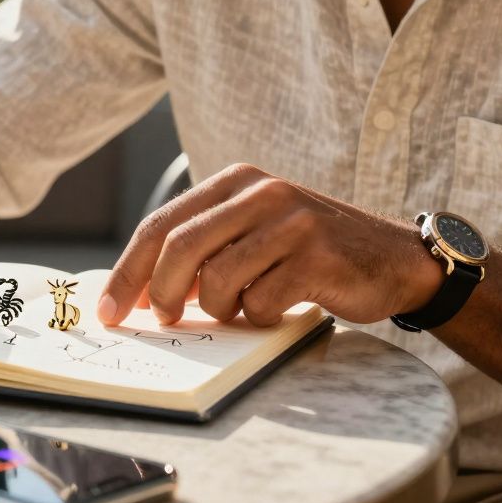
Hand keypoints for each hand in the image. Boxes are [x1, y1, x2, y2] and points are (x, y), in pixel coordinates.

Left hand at [97, 163, 442, 326]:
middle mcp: (261, 192)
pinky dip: (258, 319)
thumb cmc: (307, 253)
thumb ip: (202, 249)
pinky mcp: (316, 256)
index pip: (161, 225)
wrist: (394, 259)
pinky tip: (277, 309)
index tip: (108, 310)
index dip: (127, 271)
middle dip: (160, 294)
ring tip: (241, 307)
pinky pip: (260, 303)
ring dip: (219, 309)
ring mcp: (291, 222)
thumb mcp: (252, 232)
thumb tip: (135, 293)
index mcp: (235, 181)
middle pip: (180, 249)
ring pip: (217, 281)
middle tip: (164, 321)